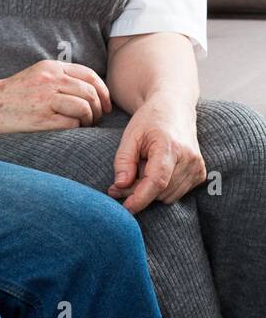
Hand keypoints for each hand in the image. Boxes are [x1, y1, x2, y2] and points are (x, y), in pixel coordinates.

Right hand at [0, 59, 111, 132]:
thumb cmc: (13, 94)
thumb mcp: (37, 76)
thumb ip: (61, 78)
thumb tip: (93, 92)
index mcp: (50, 67)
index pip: (89, 75)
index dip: (103, 91)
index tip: (106, 104)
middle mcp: (49, 79)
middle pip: (90, 92)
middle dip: (98, 108)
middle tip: (95, 118)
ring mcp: (45, 98)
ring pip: (85, 107)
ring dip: (89, 119)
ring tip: (83, 124)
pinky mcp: (42, 118)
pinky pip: (73, 123)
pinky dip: (77, 128)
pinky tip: (69, 129)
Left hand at [108, 91, 204, 213]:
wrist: (174, 109)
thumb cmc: (149, 121)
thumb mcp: (130, 136)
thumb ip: (123, 161)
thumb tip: (120, 185)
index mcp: (170, 147)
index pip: (157, 181)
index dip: (140, 198)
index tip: (126, 208)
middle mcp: (189, 159)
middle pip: (160, 191)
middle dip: (136, 192)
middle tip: (117, 186)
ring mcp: (198, 167)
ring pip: (168, 195)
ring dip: (149, 192)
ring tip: (137, 173)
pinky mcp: (201, 174)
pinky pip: (176, 193)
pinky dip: (162, 189)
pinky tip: (153, 172)